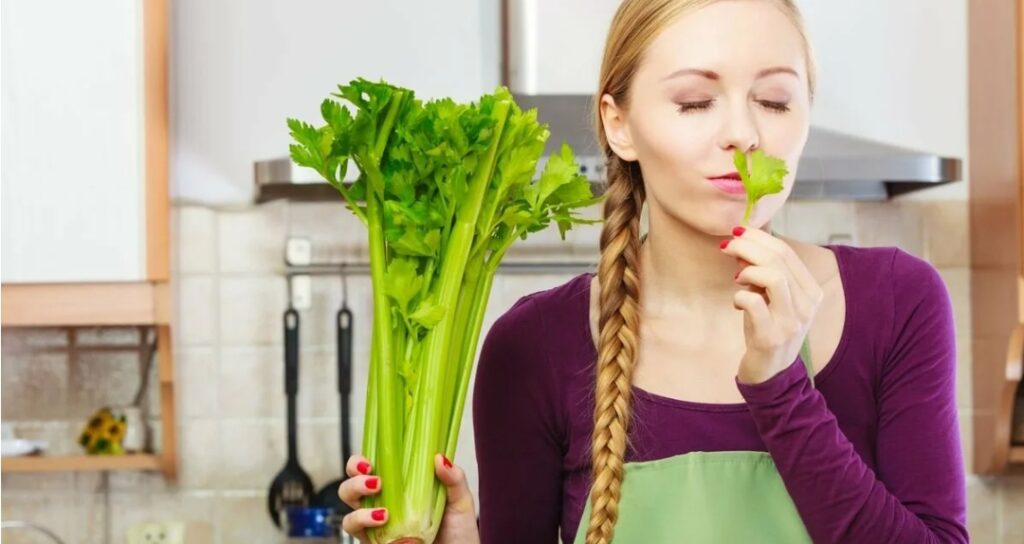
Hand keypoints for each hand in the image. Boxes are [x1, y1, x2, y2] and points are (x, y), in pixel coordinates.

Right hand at [338, 453, 480, 543]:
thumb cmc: (459, 531)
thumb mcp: (461, 501)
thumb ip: (453, 478)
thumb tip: (439, 458)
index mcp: (399, 486)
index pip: (370, 467)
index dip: (360, 461)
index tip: (369, 462)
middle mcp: (383, 503)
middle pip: (350, 486)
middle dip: (354, 480)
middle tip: (375, 482)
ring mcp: (377, 526)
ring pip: (349, 512)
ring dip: (358, 507)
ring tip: (383, 512)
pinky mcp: (376, 543)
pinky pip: (356, 533)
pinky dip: (363, 524)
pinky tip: (382, 521)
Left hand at [720, 226, 823, 383]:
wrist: (771, 373)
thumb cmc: (767, 328)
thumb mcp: (771, 298)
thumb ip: (764, 273)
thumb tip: (742, 243)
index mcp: (811, 291)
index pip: (787, 252)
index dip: (760, 237)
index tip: (737, 233)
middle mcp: (807, 305)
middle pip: (779, 259)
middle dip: (748, 246)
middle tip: (726, 247)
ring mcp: (792, 321)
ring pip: (773, 276)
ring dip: (748, 269)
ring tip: (736, 278)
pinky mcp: (772, 336)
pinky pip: (754, 302)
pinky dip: (740, 296)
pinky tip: (737, 302)